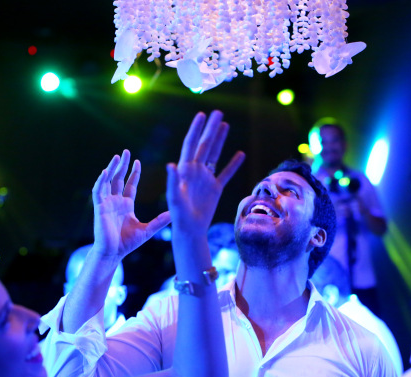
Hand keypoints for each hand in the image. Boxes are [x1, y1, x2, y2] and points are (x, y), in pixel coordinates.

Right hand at [92, 150, 171, 258]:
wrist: (113, 253)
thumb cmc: (127, 243)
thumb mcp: (148, 230)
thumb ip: (160, 221)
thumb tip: (174, 214)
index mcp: (126, 205)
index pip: (130, 185)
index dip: (133, 173)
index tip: (137, 161)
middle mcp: (115, 201)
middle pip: (118, 178)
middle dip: (122, 165)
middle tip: (125, 151)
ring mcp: (106, 203)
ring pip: (107, 181)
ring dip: (111, 168)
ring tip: (116, 156)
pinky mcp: (99, 208)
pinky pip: (98, 191)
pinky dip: (100, 181)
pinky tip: (105, 171)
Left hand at [166, 111, 244, 234]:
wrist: (190, 230)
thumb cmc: (179, 215)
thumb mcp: (174, 197)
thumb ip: (172, 181)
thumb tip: (170, 164)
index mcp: (185, 170)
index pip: (191, 144)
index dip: (196, 129)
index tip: (202, 114)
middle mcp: (195, 171)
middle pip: (205, 144)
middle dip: (211, 128)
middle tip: (218, 112)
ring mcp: (206, 179)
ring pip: (215, 154)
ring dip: (220, 140)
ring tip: (225, 124)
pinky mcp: (215, 189)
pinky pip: (226, 173)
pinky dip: (233, 164)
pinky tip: (240, 154)